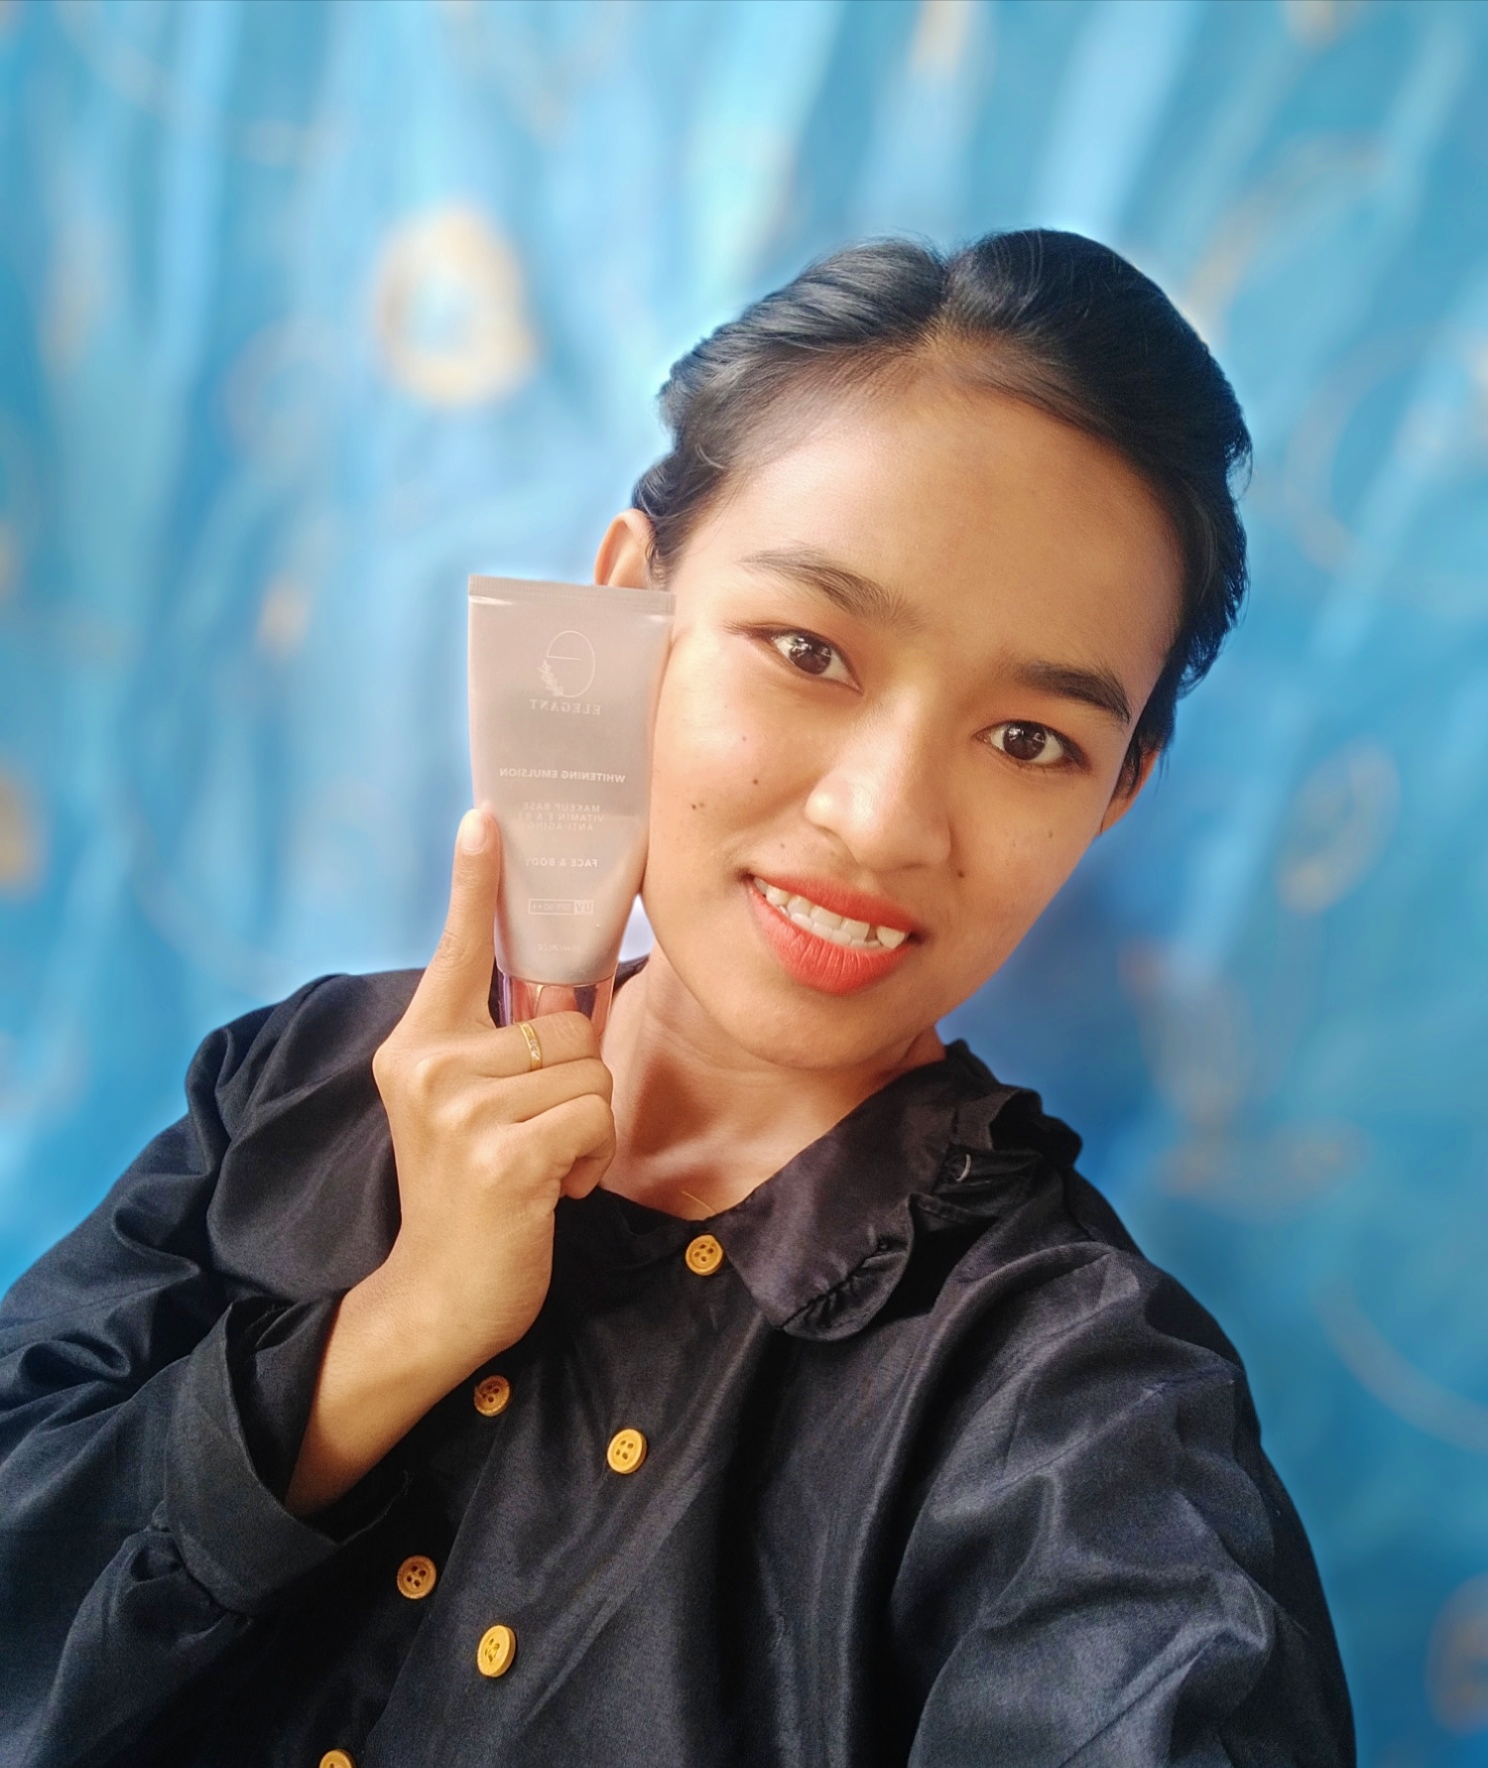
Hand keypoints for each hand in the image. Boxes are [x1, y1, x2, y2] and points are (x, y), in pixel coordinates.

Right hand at [285, 808, 613, 1513]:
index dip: (475, 880)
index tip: (487, 817)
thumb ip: (497, 1046)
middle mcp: (431, 1066)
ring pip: (593, 1070)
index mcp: (418, 1044)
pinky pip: (596, 1118)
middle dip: (576, 1081)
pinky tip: (553, 1190)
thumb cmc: (468, 1190)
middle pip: (569, 1022)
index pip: (454, 948)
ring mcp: (464, 1112)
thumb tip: (561, 991)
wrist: (438, 1292)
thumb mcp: (463, 1106)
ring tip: (541, 1163)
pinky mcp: (504, 1156)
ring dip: (587, 1124)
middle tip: (535, 1133)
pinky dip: (591, 1159)